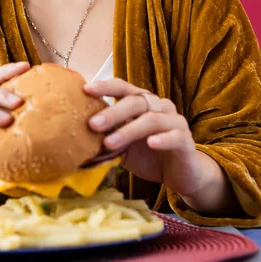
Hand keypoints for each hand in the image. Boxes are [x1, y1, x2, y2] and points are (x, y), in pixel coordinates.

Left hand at [84, 79, 203, 197]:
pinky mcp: (186, 140)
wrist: (181, 174)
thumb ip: (107, 138)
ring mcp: (175, 121)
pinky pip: (174, 136)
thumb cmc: (148, 155)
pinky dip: (162, 139)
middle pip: (135, 101)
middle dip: (112, 112)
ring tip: (109, 143)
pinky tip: (150, 144)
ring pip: (151, 120)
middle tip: (92, 124)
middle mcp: (159, 106)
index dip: (105, 87)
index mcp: (143, 102)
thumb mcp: (124, 147)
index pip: (123, 88)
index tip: (85, 90)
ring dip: (128, 130)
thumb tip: (75, 139)